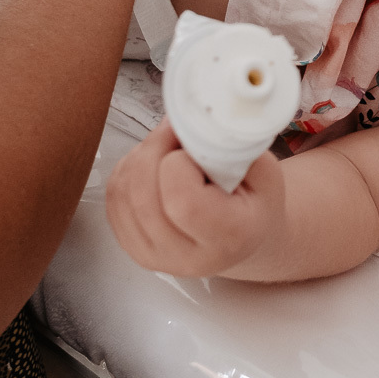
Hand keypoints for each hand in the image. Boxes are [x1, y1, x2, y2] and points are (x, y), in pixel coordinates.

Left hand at [105, 120, 284, 277]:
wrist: (244, 237)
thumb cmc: (256, 201)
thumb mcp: (265, 170)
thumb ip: (234, 146)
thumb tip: (191, 121)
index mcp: (228, 237)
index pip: (182, 201)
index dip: (179, 161)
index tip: (193, 146)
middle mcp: (186, 257)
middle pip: (143, 195)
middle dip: (154, 149)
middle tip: (174, 132)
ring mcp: (153, 256)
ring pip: (123, 192)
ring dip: (140, 157)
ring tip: (167, 148)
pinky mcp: (131, 247)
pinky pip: (114, 197)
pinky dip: (128, 171)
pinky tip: (153, 166)